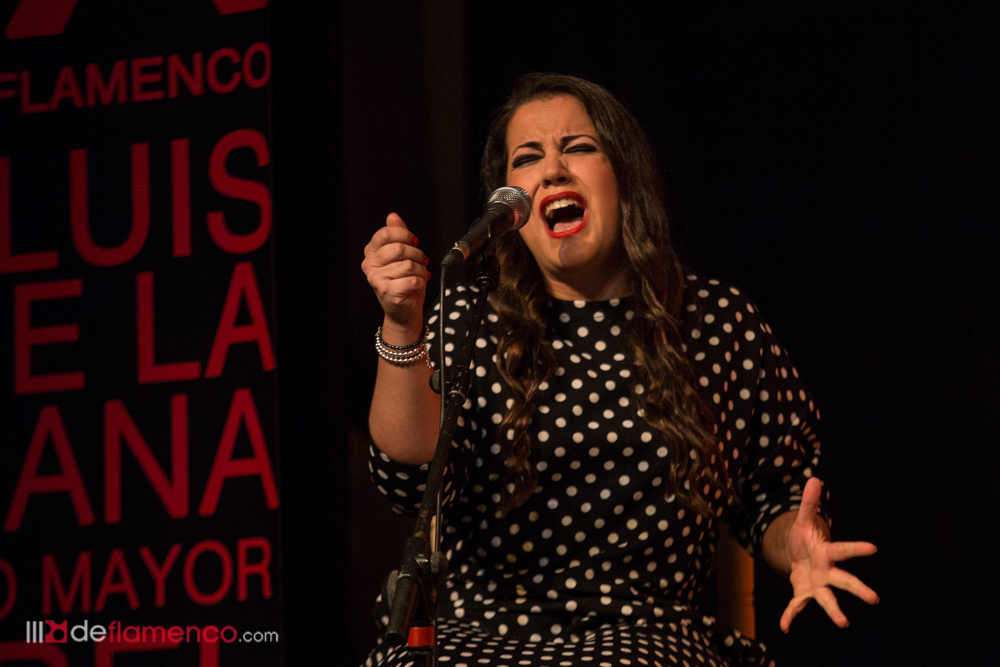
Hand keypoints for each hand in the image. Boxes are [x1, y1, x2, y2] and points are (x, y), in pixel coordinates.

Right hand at [361, 213, 429, 335]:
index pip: (387, 233)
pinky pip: (412, 279)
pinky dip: (420, 282)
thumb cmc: (404, 283)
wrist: (404, 311)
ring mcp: (376, 279)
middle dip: (417, 255)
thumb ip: (398, 235)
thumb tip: (393, 216)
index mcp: (372, 252)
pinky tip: (415, 286)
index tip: (413, 242)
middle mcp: (370, 265)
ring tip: (417, 276)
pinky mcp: (386, 291)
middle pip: (400, 248)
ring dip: (420, 271)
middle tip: (419, 263)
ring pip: (409, 265)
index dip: (405, 235)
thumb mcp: (403, 255)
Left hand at [779, 477, 878, 631]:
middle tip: (874, 598)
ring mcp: (816, 585)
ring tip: (844, 623)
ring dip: (834, 611)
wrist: (797, 558)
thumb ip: (809, 503)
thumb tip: (813, 479)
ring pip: (828, 599)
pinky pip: (797, 606)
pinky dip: (790, 616)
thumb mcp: (803, 521)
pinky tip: (784, 627)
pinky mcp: (803, 594)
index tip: (873, 548)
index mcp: (827, 553)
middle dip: (858, 589)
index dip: (856, 548)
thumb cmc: (805, 539)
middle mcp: (826, 572)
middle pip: (844, 581)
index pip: (843, 550)